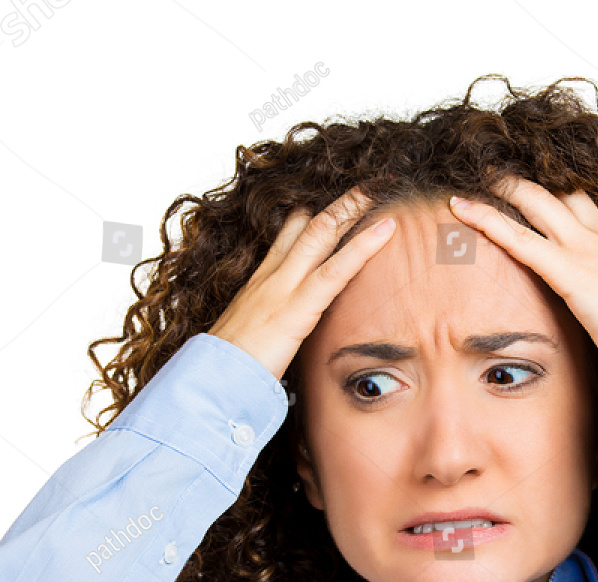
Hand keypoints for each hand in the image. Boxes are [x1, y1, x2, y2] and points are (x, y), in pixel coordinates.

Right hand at [207, 186, 397, 380]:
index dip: (310, 215)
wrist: (210, 381)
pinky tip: (387, 229)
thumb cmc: (228, 367)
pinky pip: (336, 270)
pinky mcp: (298, 308)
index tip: (332, 201)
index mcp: (260, 282)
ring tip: (379, 190)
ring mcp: (284, 287)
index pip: (287, 236)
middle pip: (307, 225)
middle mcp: (271, 276)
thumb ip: (269, 324)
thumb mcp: (250, 336)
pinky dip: (364, 246)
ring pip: (322, 235)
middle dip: (337, 202)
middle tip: (364, 184)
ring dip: (352, 209)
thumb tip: (282, 330)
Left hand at [446, 176, 597, 356]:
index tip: (531, 181)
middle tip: (494, 168)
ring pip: (533, 201)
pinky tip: (462, 209)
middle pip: (555, 191)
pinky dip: (486, 220)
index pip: (579, 201)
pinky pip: (518, 237)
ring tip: (470, 179)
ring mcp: (583, 248)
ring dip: (500, 186)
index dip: (553, 188)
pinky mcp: (568, 270)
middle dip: (522, 178)